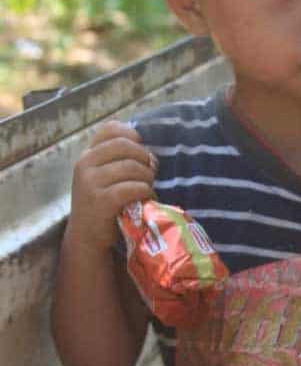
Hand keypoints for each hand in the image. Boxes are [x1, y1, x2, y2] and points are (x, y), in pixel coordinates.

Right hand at [68, 120, 157, 252]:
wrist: (87, 237)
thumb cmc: (103, 204)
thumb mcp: (104, 177)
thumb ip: (120, 160)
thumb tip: (150, 155)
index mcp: (87, 155)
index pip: (110, 129)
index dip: (131, 135)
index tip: (140, 151)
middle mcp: (85, 164)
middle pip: (126, 145)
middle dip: (144, 159)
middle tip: (149, 174)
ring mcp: (91, 182)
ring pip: (133, 167)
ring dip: (148, 178)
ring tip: (147, 188)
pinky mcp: (101, 201)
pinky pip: (134, 187)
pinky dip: (146, 192)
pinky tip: (146, 199)